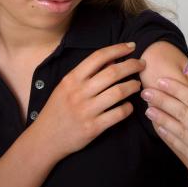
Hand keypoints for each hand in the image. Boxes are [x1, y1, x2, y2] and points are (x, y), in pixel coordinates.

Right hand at [31, 42, 143, 160]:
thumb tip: (114, 59)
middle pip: (113, 72)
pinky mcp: (93, 128)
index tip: (131, 46)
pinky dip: (128, 108)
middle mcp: (79, 93)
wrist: (45, 140)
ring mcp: (86, 111)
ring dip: (133, 86)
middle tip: (142, 64)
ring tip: (137, 85)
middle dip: (132, 65)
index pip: (98, 57)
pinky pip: (118, 114)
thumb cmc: (58, 110)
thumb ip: (88, 73)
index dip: (118, 49)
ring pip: (118, 92)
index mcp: (71, 79)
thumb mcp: (67, 87)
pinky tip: (129, 106)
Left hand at [141, 70, 187, 186]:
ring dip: (161, 118)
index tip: (161, 81)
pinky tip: (162, 127)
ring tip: (149, 108)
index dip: (174, 89)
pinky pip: (181, 148)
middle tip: (147, 91)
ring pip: (176, 132)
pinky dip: (169, 137)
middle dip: (161, 101)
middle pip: (179, 114)